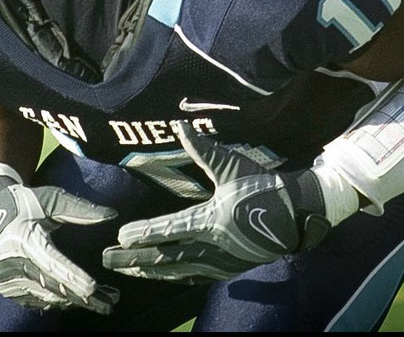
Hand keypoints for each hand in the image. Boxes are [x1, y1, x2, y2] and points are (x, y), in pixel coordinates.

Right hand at [0, 175, 119, 312]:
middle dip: (82, 296)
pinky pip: (37, 300)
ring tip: (104, 303)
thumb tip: (111, 215)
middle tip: (110, 302)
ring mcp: (8, 279)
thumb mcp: (52, 199)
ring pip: (47, 297)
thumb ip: (80, 209)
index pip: (51, 263)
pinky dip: (58, 301)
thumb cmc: (27, 204)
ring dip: (75, 301)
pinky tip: (77, 300)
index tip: (93, 288)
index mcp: (25, 239)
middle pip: (53, 285)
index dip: (72, 277)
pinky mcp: (8, 288)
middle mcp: (13, 263)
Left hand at [102, 122, 330, 282]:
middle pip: (165, 258)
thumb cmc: (263, 187)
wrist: (296, 215)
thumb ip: (203, 149)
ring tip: (125, 269)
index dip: (144, 234)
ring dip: (149, 271)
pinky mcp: (227, 268)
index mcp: (211, 220)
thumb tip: (181, 126)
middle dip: (134, 259)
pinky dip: (172, 276)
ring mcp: (219, 262)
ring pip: (176, 271)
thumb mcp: (232, 166)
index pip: (169, 230)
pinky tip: (158, 275)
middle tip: (107, 260)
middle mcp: (212, 247)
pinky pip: (192, 277)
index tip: (121, 236)